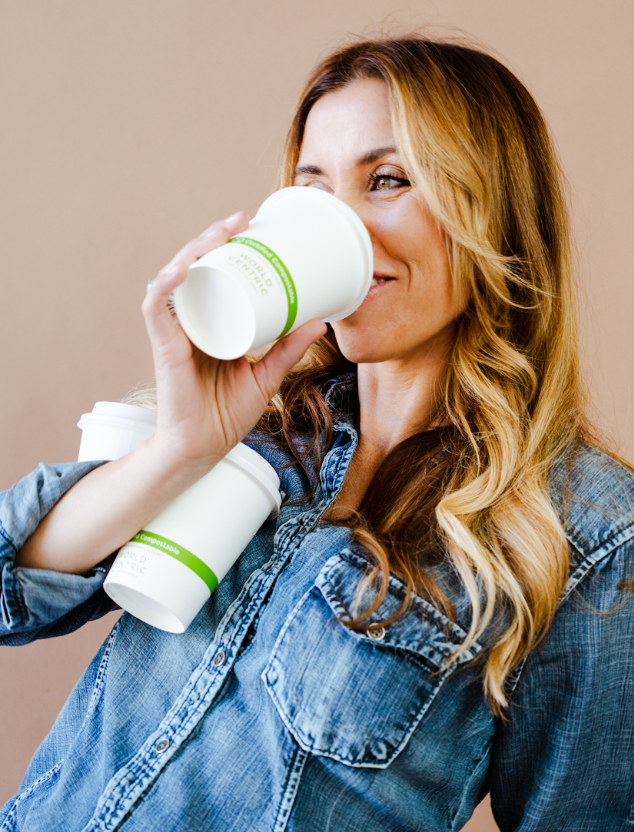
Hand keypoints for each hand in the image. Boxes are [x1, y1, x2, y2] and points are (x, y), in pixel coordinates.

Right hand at [142, 212, 325, 475]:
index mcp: (210, 323)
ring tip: (221, 232)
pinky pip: (157, 308)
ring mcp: (175, 332)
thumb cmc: (228, 413)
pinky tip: (186, 267)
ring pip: (175, 278)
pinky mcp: (164, 347)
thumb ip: (289, 349)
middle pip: (194, 267)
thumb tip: (321, 321)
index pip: (213, 274)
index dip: (228, 247)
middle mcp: (189, 321)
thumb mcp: (267, 375)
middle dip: (214, 237)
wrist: (204, 448)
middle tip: (243, 220)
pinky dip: (168, 284)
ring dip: (195, 249)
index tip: (254, 226)